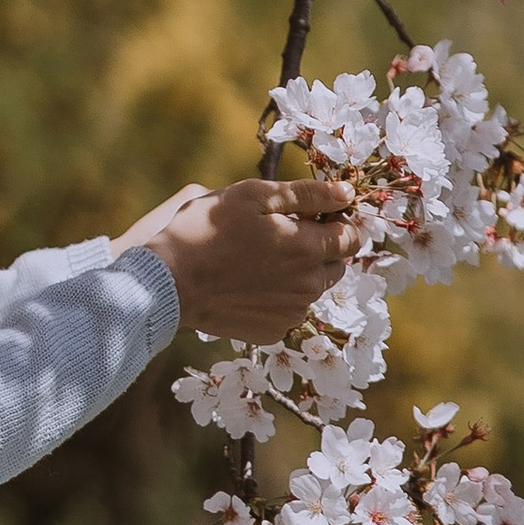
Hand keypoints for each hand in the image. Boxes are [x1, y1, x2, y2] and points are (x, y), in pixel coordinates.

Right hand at [114, 176, 361, 343]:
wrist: (172, 283)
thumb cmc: (208, 229)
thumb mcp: (254, 196)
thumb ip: (306, 194)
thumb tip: (348, 193)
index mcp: (307, 249)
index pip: (351, 236)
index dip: (338, 220)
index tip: (315, 212)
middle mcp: (307, 286)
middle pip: (336, 264)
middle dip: (320, 246)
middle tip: (283, 231)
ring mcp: (291, 313)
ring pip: (312, 288)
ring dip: (300, 271)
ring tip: (261, 256)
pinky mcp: (273, 331)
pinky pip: (289, 309)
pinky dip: (279, 295)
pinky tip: (249, 281)